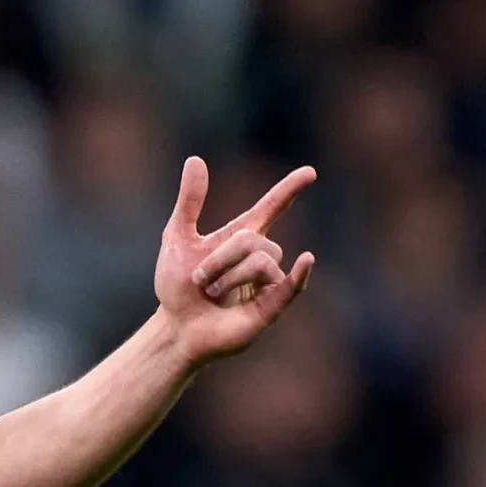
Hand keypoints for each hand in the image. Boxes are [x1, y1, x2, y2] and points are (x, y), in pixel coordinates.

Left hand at [153, 157, 317, 366]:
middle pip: (254, 240)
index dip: (288, 190)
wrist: (175, 326)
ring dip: (228, 277)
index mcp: (241, 238)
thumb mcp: (177, 238)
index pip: (272, 208)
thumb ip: (189, 202)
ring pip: (262, 262)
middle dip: (220, 258)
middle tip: (200, 279)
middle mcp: (260, 257)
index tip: (309, 172)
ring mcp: (269, 282)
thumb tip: (195, 160)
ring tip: (211, 293)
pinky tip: (306, 260)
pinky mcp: (272, 307)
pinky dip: (298, 275)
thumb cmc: (176, 286)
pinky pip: (290, 286)